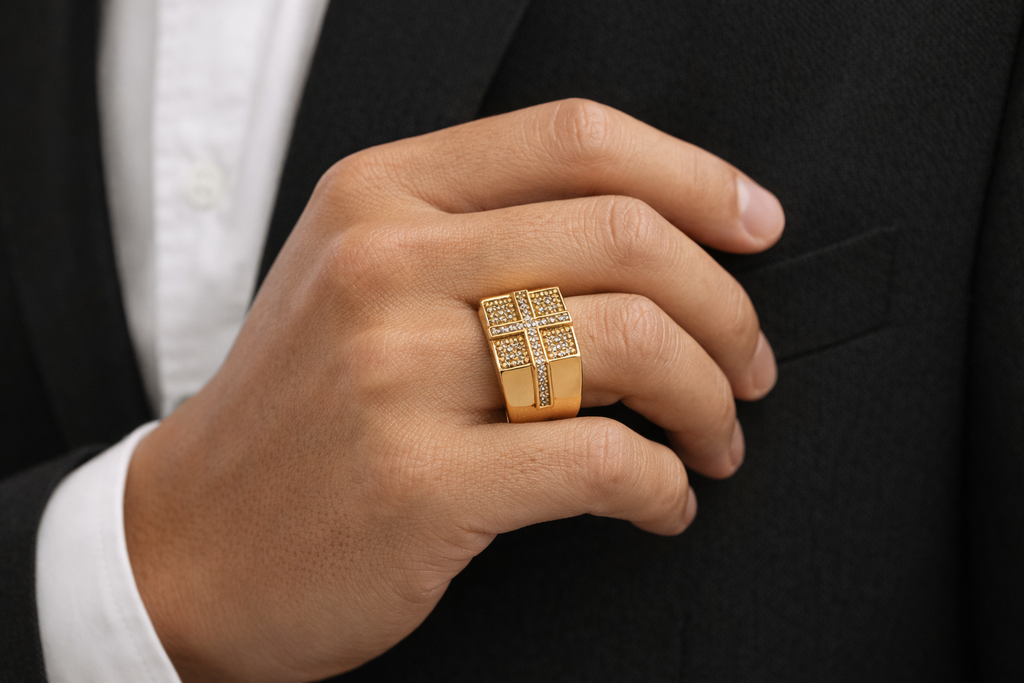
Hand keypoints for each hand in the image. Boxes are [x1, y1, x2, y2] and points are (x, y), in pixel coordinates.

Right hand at [125, 99, 783, 681]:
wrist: (190, 543)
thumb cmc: (298, 411)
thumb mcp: (357, 281)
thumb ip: (479, 238)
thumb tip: (654, 242)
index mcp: (377, 197)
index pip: (576, 138)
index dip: (695, 176)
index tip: (757, 227)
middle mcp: (384, 266)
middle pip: (626, 237)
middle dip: (727, 308)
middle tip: (750, 365)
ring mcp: (395, 373)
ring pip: (630, 342)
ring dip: (709, 399)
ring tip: (716, 439)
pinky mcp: (417, 483)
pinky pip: (601, 462)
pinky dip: (665, 485)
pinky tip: (665, 501)